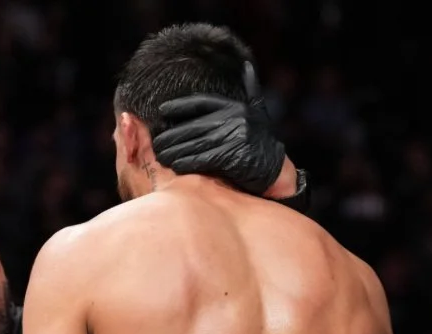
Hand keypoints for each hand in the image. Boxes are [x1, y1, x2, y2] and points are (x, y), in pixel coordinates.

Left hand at [153, 61, 285, 196]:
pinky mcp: (233, 156)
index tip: (162, 109)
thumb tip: (246, 65)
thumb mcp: (258, 112)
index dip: (180, 105)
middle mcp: (235, 119)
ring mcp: (234, 137)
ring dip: (175, 151)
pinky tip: (175, 165)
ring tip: (161, 156)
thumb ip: (250, 89)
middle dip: (172, 135)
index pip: (202, 101)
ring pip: (195, 143)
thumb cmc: (261, 142)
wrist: (276, 169)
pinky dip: (187, 162)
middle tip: (155, 142)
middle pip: (194, 126)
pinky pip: (203, 158)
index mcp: (236, 107)